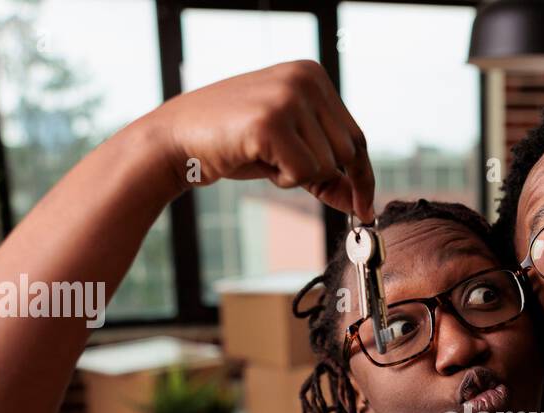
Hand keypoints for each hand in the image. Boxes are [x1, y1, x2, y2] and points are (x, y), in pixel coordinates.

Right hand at [148, 59, 375, 220]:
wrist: (178, 139)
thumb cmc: (235, 143)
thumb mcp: (290, 152)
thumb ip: (327, 173)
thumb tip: (361, 205)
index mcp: (313, 74)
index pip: (356, 136)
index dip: (362, 176)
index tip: (365, 207)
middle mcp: (306, 78)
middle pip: (347, 153)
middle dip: (322, 175)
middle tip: (281, 165)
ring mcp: (289, 96)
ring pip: (327, 165)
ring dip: (295, 175)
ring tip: (262, 153)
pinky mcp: (272, 122)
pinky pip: (303, 173)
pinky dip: (281, 178)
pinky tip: (255, 157)